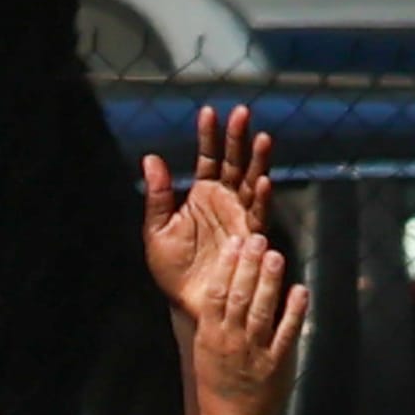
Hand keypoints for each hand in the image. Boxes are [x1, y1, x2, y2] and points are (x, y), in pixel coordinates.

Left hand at [140, 103, 273, 321]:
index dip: (208, 135)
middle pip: (234, 161)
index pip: (207, 157)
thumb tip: (150, 158)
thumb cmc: (172, 269)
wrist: (188, 302)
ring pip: (252, 182)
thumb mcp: (157, 231)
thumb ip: (158, 196)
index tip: (208, 111)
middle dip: (238, 137)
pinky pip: (258, 214)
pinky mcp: (250, 237)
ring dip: (258, 161)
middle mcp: (225, 199)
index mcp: (202, 194)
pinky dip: (262, 198)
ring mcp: (240, 216)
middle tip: (241, 112)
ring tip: (263, 137)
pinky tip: (264, 181)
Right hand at [191, 224, 308, 414]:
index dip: (226, 266)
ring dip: (270, 282)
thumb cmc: (218, 385)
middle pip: (239, 296)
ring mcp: (255, 352)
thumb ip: (214, 320)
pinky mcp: (277, 363)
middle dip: (249, 266)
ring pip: (262, 310)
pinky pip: (287, 332)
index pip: (216, 294)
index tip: (235, 243)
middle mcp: (231, 341)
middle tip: (258, 239)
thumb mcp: (205, 351)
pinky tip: (300, 289)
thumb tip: (224, 284)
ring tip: (276, 256)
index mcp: (210, 337)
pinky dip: (294, 311)